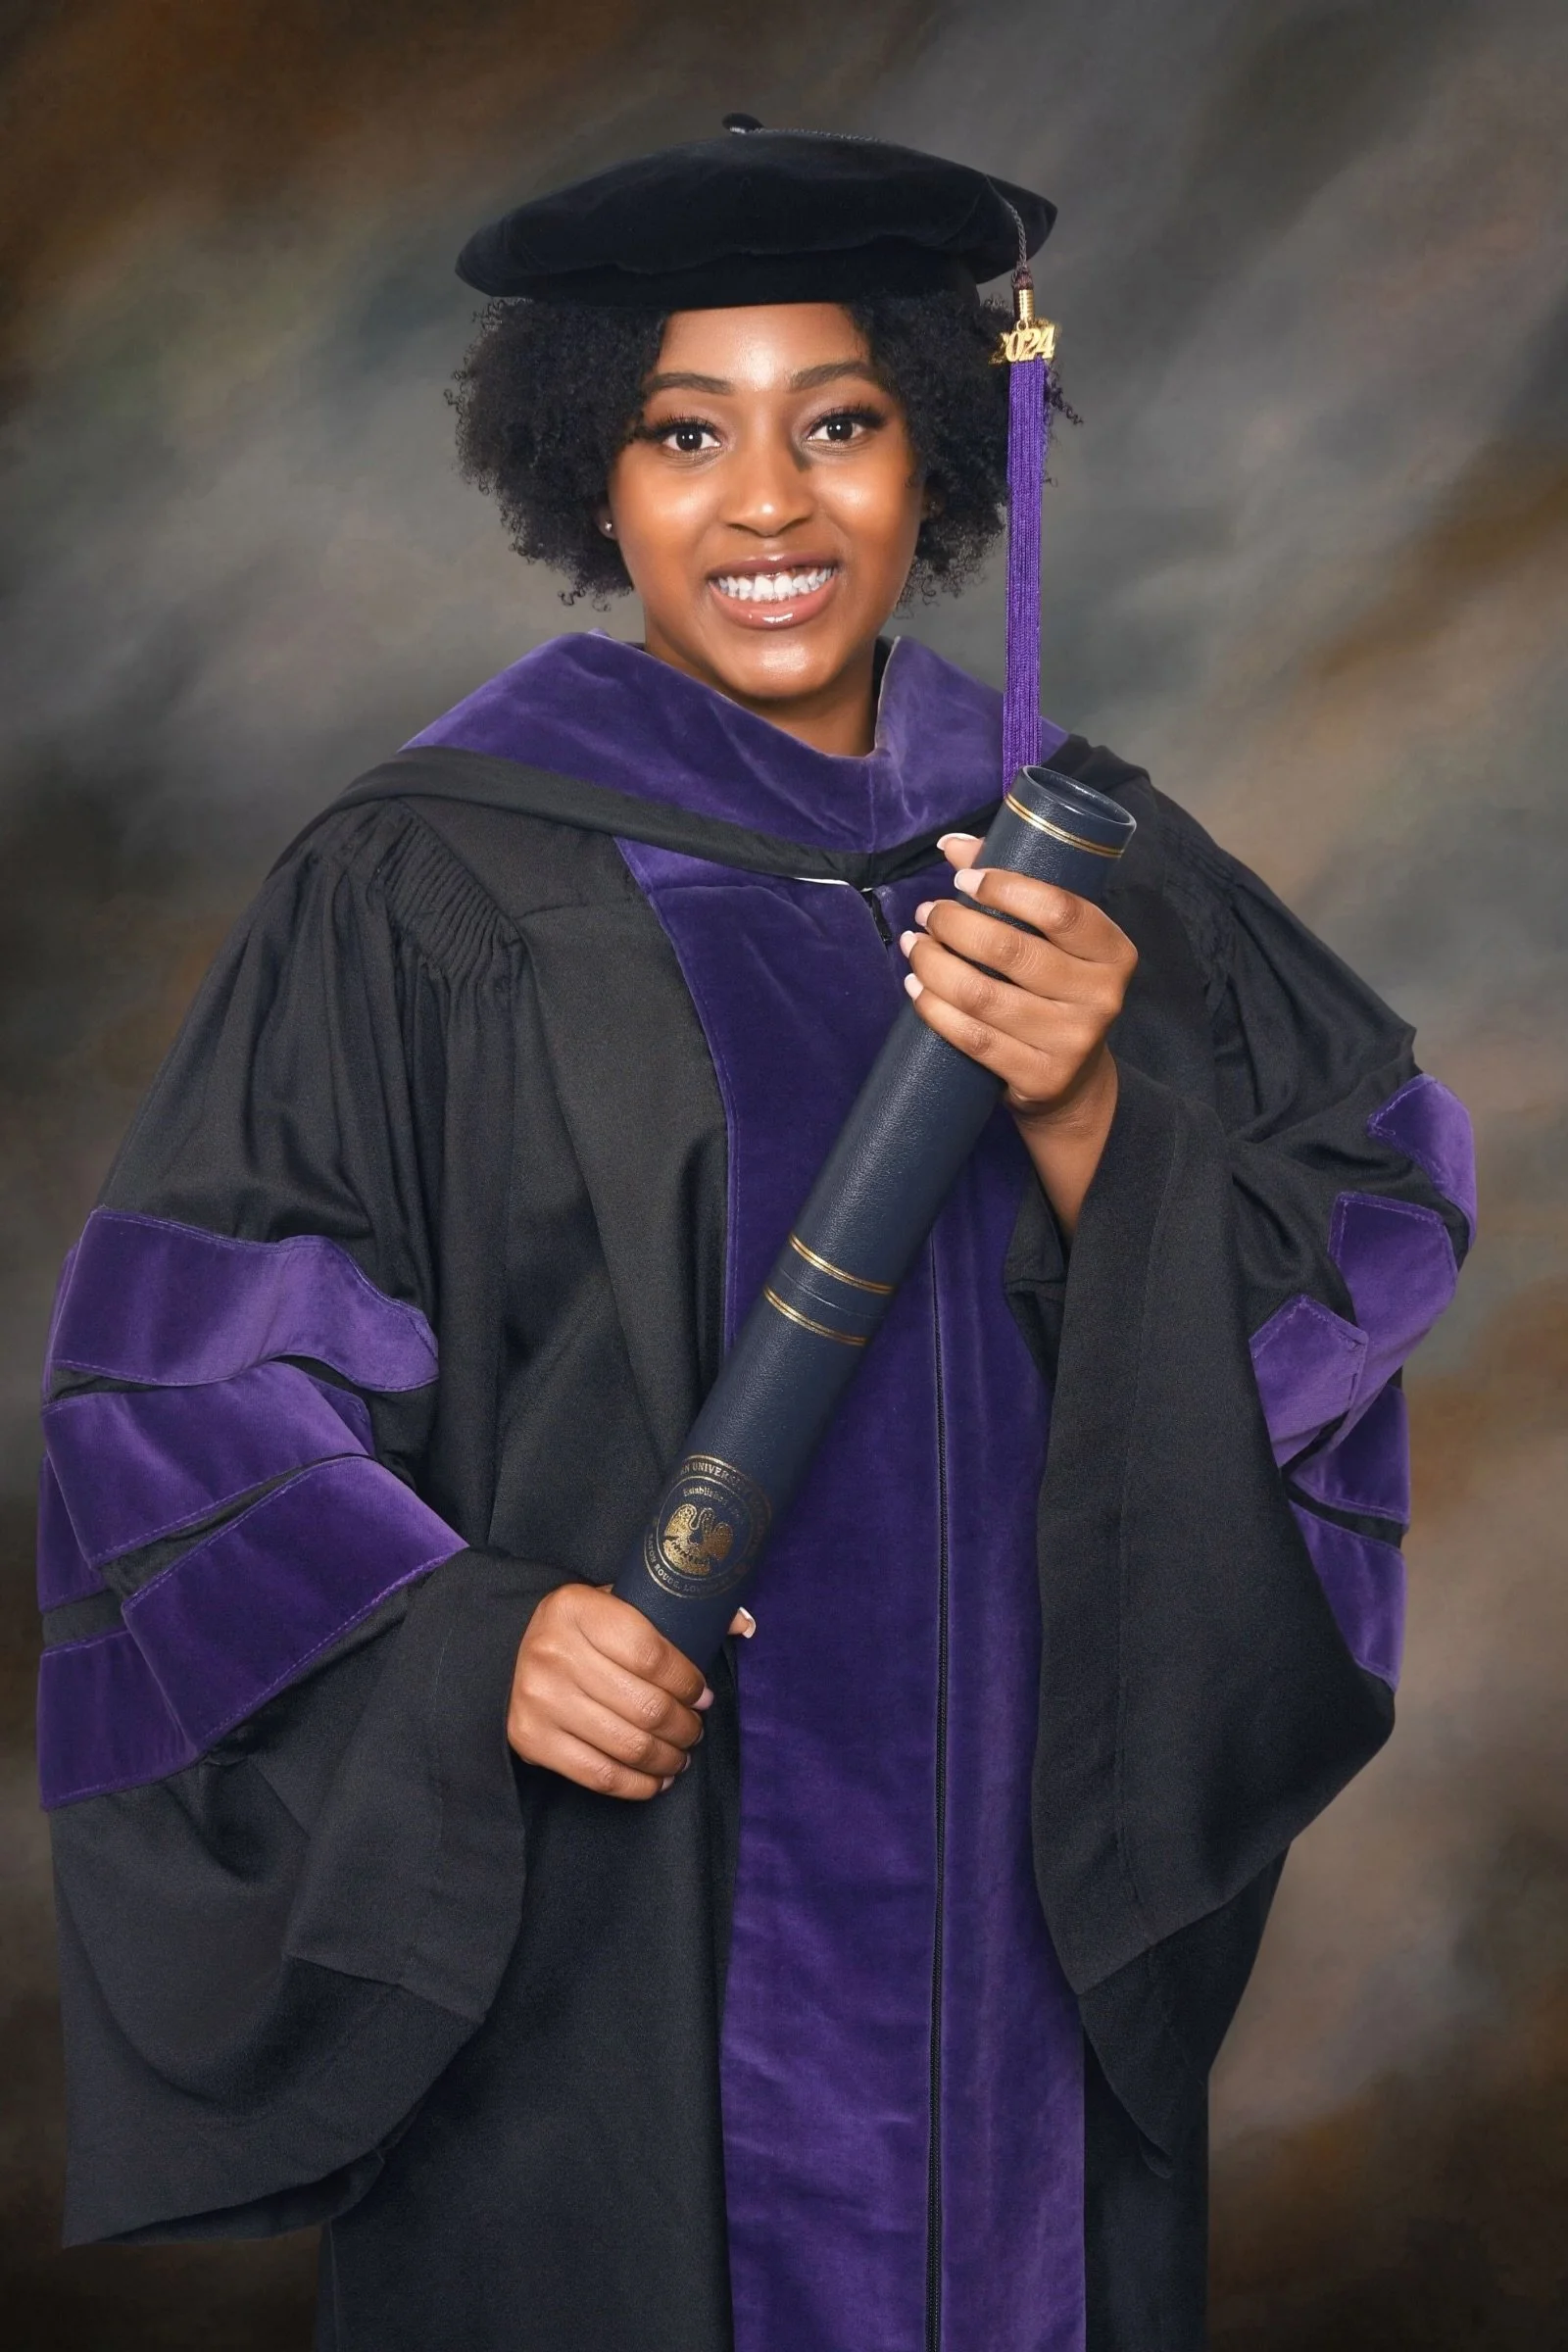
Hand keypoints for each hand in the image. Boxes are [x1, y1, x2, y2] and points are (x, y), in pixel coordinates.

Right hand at [507, 1582, 754, 1800]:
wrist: (510, 1649)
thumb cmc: (583, 1628)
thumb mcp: (619, 1602)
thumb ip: (677, 1611)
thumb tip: (744, 1624)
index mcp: (576, 1608)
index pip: (651, 1654)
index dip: (687, 1682)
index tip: (703, 1695)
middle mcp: (553, 1652)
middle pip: (644, 1706)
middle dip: (683, 1726)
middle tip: (695, 1729)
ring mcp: (539, 1699)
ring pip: (627, 1744)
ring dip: (667, 1758)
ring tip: (680, 1754)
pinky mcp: (530, 1739)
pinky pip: (598, 1774)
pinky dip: (637, 1785)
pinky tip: (656, 1780)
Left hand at [899, 834, 1136, 1234]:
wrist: (1073, 1081)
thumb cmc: (1056, 991)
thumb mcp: (1053, 942)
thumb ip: (1013, 888)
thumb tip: (952, 845)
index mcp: (1113, 951)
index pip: (1061, 909)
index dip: (1007, 889)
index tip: (964, 880)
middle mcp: (1102, 997)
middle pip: (1012, 951)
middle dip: (956, 925)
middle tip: (927, 914)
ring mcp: (1072, 1041)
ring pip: (984, 996)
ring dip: (934, 965)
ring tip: (914, 946)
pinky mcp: (1040, 1077)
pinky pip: (973, 1038)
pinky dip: (935, 1009)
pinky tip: (915, 989)